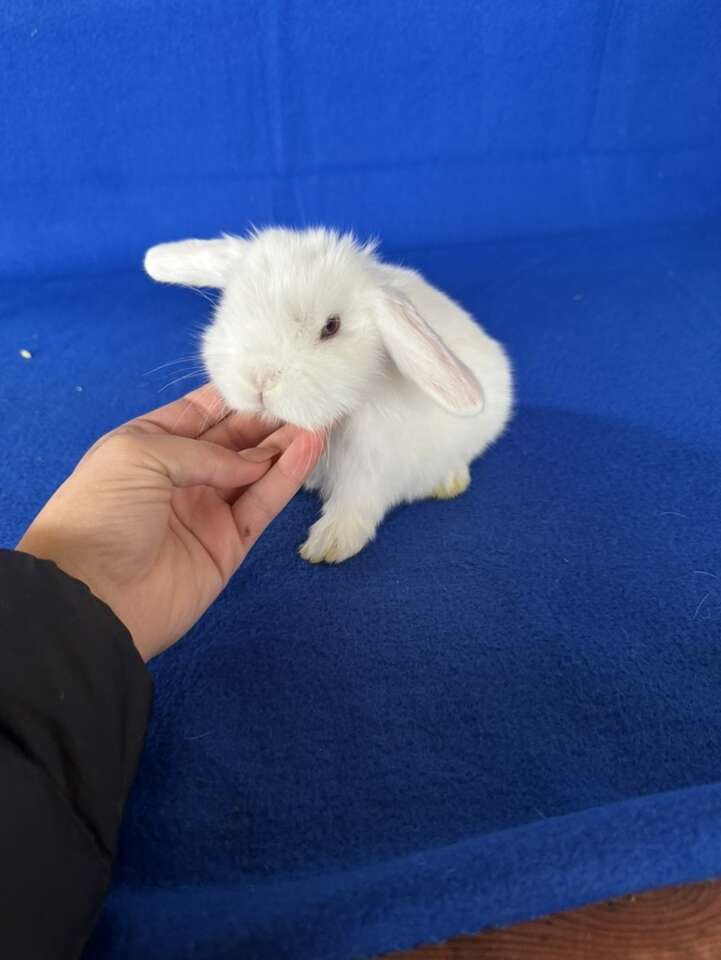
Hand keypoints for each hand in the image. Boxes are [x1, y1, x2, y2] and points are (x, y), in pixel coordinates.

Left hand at [17, 386, 322, 659]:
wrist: (90, 596)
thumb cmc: (100, 512)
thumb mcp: (140, 455)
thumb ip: (203, 450)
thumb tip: (253, 459)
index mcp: (151, 445)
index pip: (202, 412)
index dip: (236, 395)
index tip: (273, 377)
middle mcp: (182, 474)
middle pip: (236, 440)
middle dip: (268, 419)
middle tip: (306, 397)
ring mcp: (208, 510)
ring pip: (256, 471)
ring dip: (286, 446)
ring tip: (318, 419)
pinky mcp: (230, 544)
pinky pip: (263, 504)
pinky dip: (286, 478)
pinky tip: (307, 450)